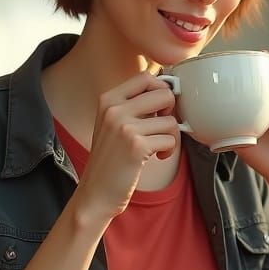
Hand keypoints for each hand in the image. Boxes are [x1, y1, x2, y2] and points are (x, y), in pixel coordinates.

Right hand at [72, 70, 178, 221]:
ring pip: (171, 120)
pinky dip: (169, 151)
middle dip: (172, 112)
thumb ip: (134, 106)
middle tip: (163, 127)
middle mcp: (115, 109)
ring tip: (158, 147)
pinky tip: (158, 157)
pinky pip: (170, 140)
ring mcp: (125, 127)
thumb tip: (169, 92)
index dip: (162, 90)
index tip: (161, 108)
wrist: (96, 192)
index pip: (146, 78)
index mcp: (108, 99)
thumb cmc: (110, 159)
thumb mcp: (113, 124)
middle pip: (164, 94)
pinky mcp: (136, 146)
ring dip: (171, 137)